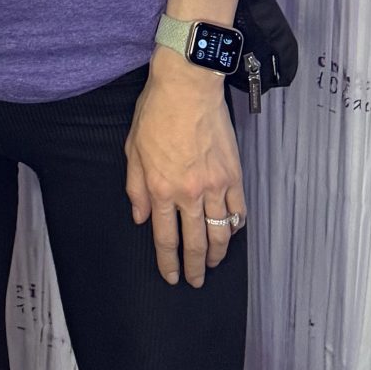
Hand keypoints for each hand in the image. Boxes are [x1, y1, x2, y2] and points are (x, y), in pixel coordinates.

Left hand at [126, 50, 245, 285]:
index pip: (164, 237)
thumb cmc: (156, 113)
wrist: (187, 88)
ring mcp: (214, 186)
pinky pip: (238, 210)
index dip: (168, 262)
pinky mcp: (234, 175)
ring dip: (217, 254)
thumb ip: (135, 188)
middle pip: (195, 243)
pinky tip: (230, 233)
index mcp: (160, 188)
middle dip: (194, 268)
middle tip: (195, 281)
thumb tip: (140, 217)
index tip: (171, 276)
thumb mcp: (132, 149)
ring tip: (213, 264)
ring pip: (220, 233)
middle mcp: (188, 193)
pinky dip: (235, 226)